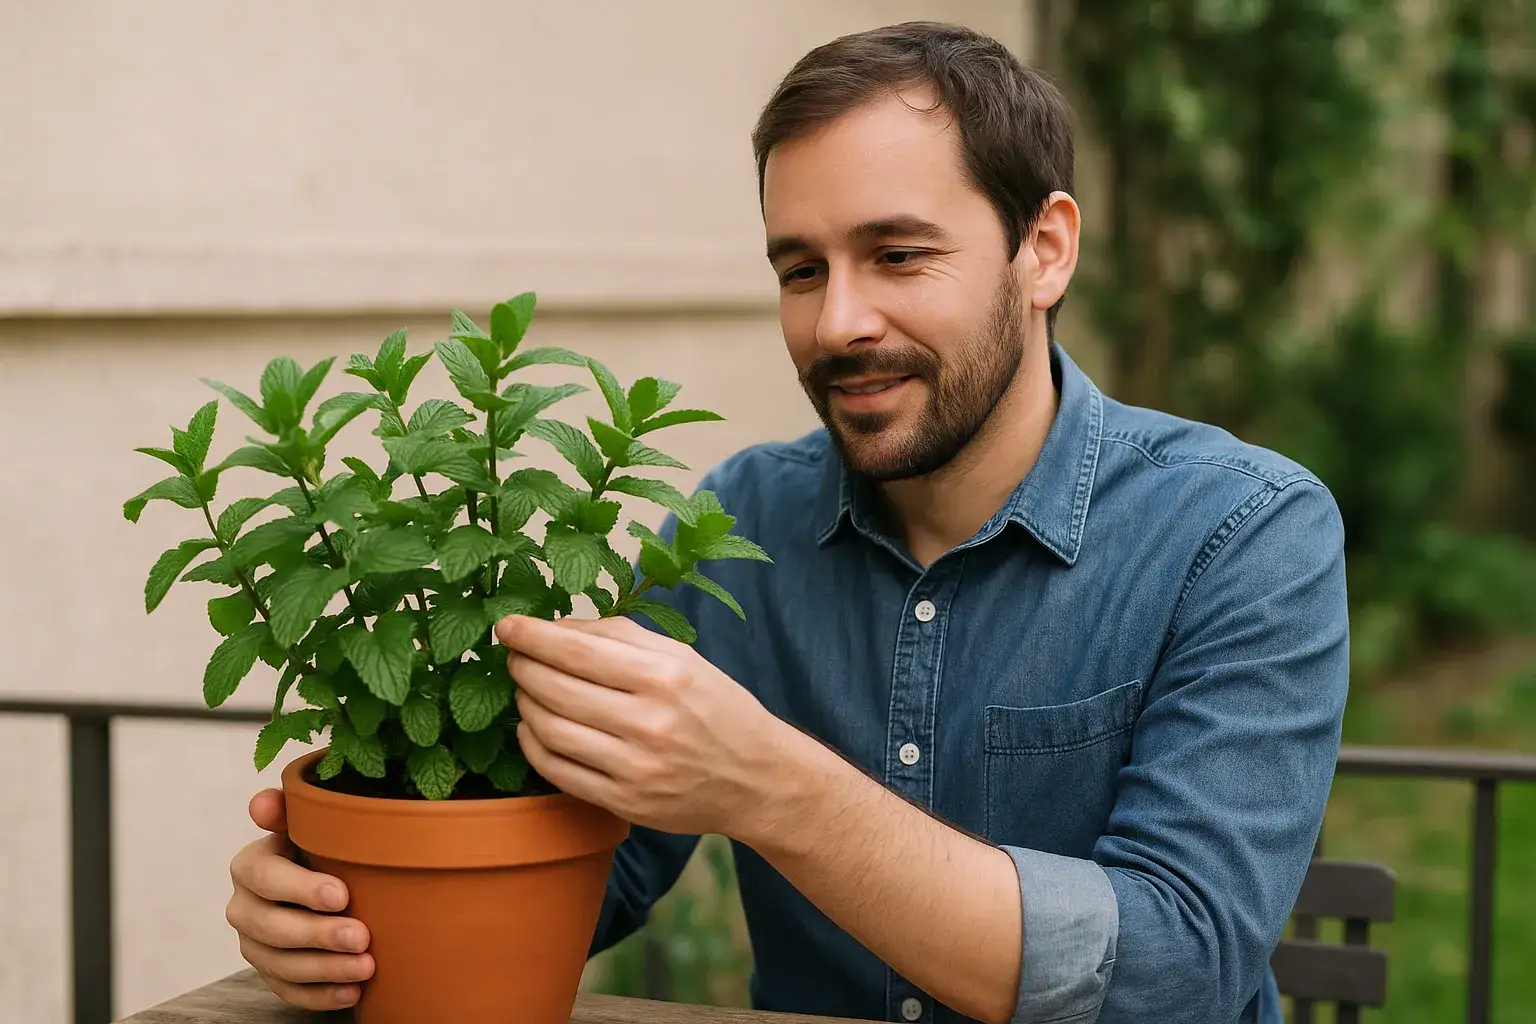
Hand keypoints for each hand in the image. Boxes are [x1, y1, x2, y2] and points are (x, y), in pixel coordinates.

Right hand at [225, 788, 374, 1009]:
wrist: (323, 879)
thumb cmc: (319, 846)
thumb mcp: (308, 824)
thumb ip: (288, 811)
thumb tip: (262, 803)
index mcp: (250, 865)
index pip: (265, 878)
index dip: (301, 888)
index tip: (342, 895)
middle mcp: (243, 906)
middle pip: (272, 927)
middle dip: (318, 935)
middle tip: (361, 937)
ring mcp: (253, 943)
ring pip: (280, 964)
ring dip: (325, 969)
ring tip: (366, 967)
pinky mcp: (269, 972)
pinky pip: (288, 991)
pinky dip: (320, 995)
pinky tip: (351, 992)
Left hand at [496, 614, 792, 839]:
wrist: (756, 778)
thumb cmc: (716, 708)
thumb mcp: (682, 657)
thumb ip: (620, 636)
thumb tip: (556, 626)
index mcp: (665, 676)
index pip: (578, 650)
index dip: (532, 636)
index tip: (506, 626)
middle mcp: (649, 722)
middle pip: (555, 689)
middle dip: (522, 667)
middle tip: (514, 657)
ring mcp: (635, 768)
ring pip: (549, 730)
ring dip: (525, 704)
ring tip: (526, 689)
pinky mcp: (625, 803)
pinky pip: (558, 771)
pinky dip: (532, 745)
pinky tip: (533, 728)